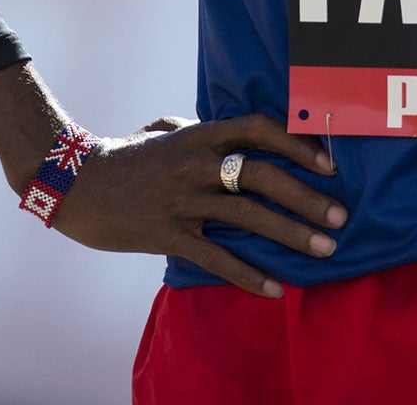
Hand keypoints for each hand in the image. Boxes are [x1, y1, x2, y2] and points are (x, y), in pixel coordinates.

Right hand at [53, 114, 346, 298]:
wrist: (74, 185)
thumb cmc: (123, 155)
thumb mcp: (163, 130)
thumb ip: (197, 128)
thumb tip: (225, 130)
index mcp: (200, 134)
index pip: (258, 129)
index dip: (297, 143)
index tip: (329, 163)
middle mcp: (196, 163)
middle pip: (262, 175)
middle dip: (306, 196)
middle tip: (341, 215)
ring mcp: (182, 199)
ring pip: (247, 215)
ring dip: (291, 233)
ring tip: (324, 249)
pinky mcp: (167, 233)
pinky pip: (216, 257)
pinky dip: (249, 275)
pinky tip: (276, 289)